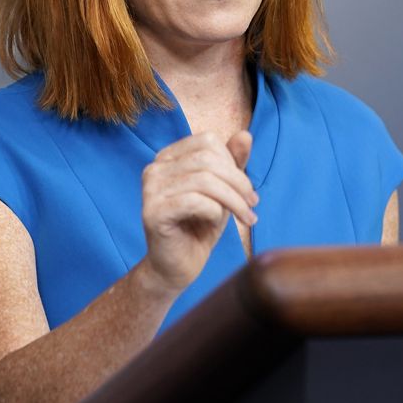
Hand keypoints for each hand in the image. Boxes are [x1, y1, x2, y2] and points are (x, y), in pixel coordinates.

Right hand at [138, 130, 257, 293]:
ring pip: (204, 180)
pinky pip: (195, 201)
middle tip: (252, 205)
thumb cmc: (199, 227)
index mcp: (168, 158)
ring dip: (233, 200)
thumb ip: (232, 164)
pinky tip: (215, 223)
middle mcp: (155, 168)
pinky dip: (214, 211)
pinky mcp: (153, 212)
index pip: (207, 142)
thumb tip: (245, 135)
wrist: (177, 268)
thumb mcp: (222, 192)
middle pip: (207, 159)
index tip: (248, 192)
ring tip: (246, 218)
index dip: (234, 164)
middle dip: (238, 183)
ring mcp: (151, 189)